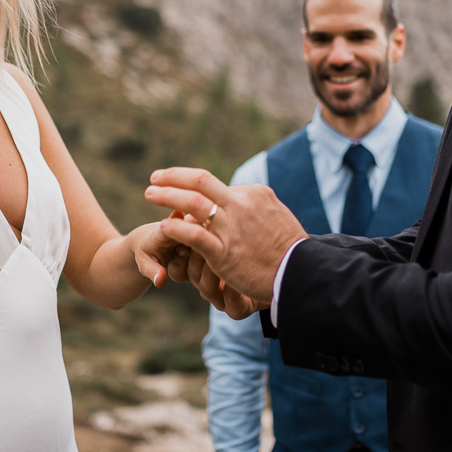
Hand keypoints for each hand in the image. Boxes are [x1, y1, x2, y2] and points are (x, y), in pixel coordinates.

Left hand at [145, 167, 306, 314]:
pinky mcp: (224, 252)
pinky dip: (174, 228)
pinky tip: (162, 226)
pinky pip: (192, 234)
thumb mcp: (278, 216)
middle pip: (201, 181)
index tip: (182, 188)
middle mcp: (241, 205)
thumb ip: (258, 206)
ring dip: (167, 196)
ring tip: (149, 193)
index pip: (217, 185)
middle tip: (155, 177)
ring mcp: (231, 228)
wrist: (302, 275)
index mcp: (254, 194)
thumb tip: (243, 198)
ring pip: (191, 203)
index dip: (196, 186)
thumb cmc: (292, 252)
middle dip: (174, 176)